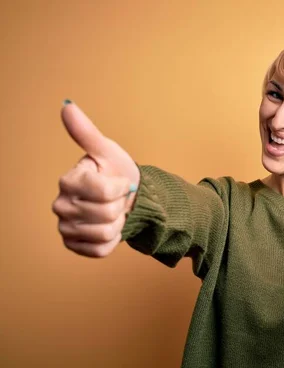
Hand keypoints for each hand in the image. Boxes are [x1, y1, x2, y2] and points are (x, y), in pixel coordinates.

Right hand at [51, 100, 139, 257]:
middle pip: (106, 213)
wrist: (127, 199)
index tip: (121, 182)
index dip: (120, 187)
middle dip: (121, 206)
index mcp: (68, 181)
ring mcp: (65, 227)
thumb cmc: (117, 173)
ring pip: (104, 233)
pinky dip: (113, 240)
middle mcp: (60, 205)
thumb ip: (87, 132)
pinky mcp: (74, 246)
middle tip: (118, 199)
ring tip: (115, 214)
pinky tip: (110, 228)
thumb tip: (67, 105)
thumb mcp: (107, 152)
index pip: (103, 191)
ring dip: (118, 224)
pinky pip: (100, 250)